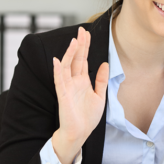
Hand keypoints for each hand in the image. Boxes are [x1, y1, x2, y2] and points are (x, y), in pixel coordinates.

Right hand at [52, 27, 108, 163]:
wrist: (80, 133)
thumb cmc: (88, 117)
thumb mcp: (100, 96)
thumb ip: (101, 80)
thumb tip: (105, 63)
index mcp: (83, 81)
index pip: (83, 60)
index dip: (85, 47)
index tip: (87, 33)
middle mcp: (74, 81)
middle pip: (76, 59)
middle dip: (79, 45)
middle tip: (81, 30)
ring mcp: (67, 87)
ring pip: (67, 66)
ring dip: (70, 54)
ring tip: (74, 41)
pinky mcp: (63, 95)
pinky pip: (59, 81)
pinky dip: (58, 70)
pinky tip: (58, 60)